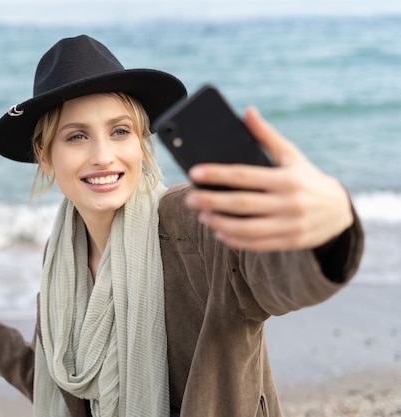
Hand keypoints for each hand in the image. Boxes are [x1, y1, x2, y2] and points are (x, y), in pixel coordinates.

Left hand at [184, 107, 352, 251]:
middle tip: (189, 199)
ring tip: (202, 216)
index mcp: (286, 178)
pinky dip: (235, 240)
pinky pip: (257, 244)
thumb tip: (248, 112)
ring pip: (247, 228)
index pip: (244, 175)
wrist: (340, 211)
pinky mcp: (289, 242)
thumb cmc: (307, 178)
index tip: (195, 172)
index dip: (217, 174)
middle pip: (242, 204)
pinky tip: (219, 231)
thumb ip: (267, 136)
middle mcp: (289, 203)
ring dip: (220, 223)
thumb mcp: (291, 156)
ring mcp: (290, 225)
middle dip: (212, 201)